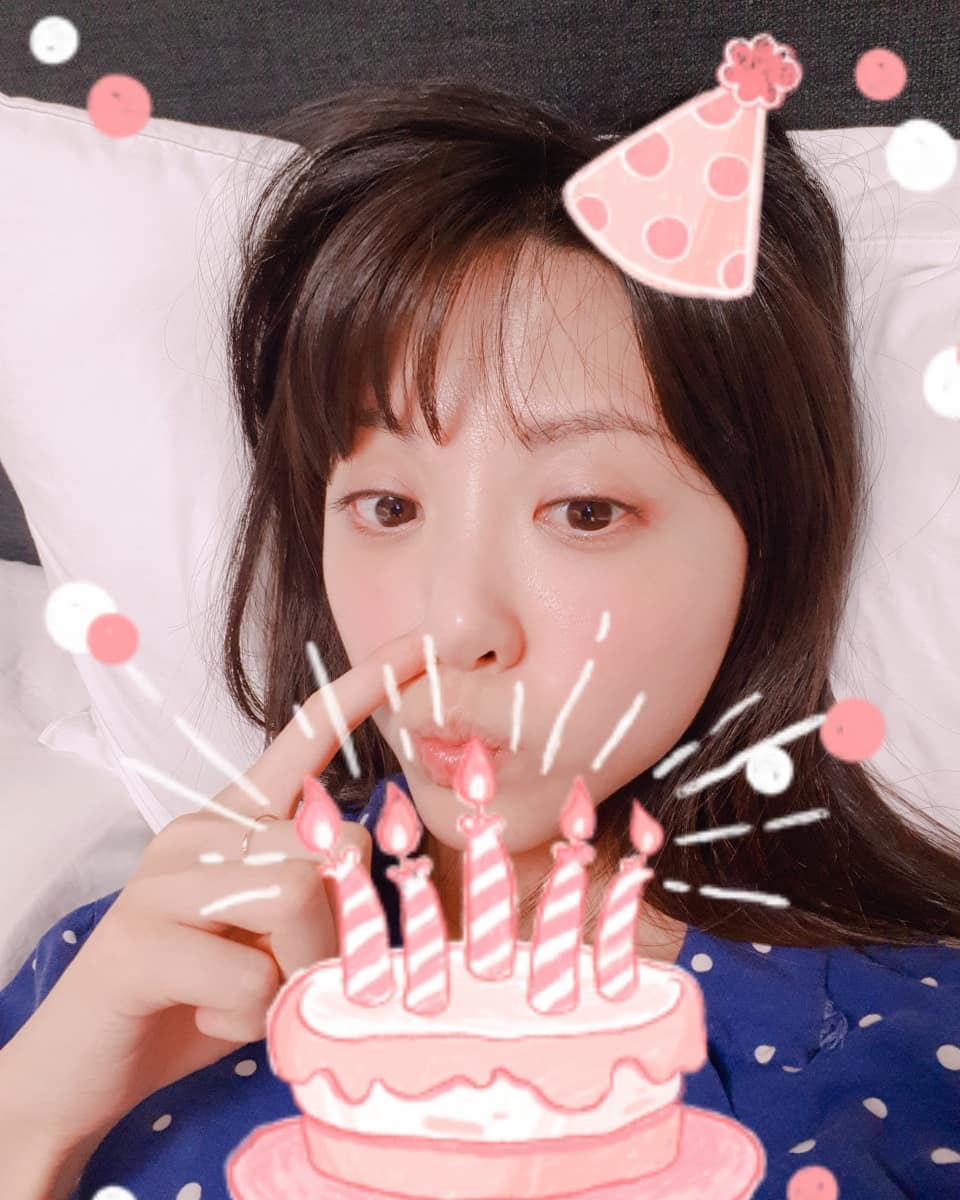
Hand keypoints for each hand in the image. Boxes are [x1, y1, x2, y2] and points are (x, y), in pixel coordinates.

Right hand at [0, 628, 426, 1146]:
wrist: (84, 1066)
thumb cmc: (199, 994)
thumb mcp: (277, 938)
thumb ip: (323, 893)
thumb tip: (365, 859)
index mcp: (235, 821)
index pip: (304, 738)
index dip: (362, 691)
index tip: (422, 646)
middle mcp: (199, 831)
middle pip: (329, 846)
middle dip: (339, 930)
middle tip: (294, 975)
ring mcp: (162, 880)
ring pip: (296, 896)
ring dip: (296, 970)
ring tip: (250, 995)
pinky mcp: (136, 939)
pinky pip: (248, 975)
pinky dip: (249, 1015)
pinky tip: (208, 1014)